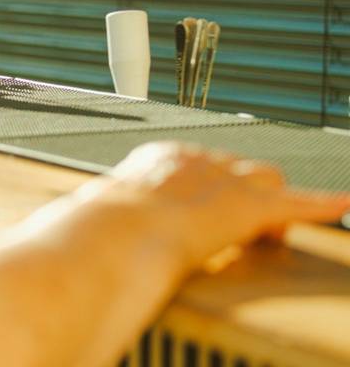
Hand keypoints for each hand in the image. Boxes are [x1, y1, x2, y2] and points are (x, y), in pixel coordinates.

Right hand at [100, 141, 349, 269]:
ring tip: (265, 235)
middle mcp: (195, 161)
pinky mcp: (248, 207)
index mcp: (158, 158)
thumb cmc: (98, 229)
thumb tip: (71, 221)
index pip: (197, 164)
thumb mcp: (93, 212)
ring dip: (270, 202)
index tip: (197, 210)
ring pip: (266, 179)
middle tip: (230, 228)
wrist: (115, 234)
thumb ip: (96, 211)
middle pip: (237, 168)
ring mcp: (224, 179)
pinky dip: (319, 205)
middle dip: (240, 192)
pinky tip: (339, 204)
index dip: (206, 189)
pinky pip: (295, 204)